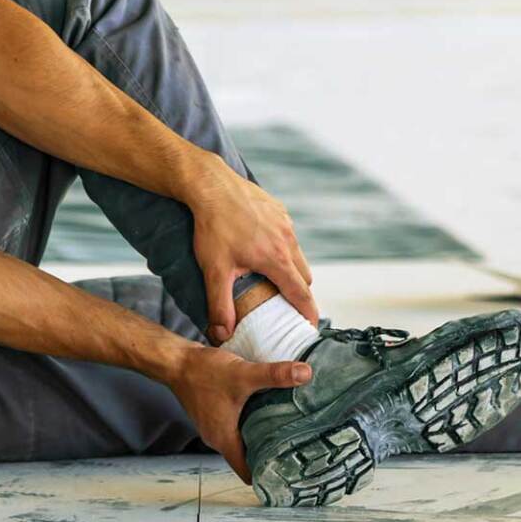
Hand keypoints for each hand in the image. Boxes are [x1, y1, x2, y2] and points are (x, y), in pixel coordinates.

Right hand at [165, 346, 310, 482]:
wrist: (176, 361)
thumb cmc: (202, 373)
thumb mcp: (243, 375)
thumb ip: (275, 375)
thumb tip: (305, 374)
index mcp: (224, 440)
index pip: (248, 472)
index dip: (268, 476)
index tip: (290, 473)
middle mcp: (218, 438)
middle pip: (248, 458)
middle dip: (270, 454)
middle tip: (297, 449)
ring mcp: (214, 426)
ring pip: (242, 440)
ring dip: (260, 436)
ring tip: (287, 429)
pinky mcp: (213, 413)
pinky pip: (236, 426)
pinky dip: (250, 422)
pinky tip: (265, 408)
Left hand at [188, 164, 316, 343]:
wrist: (210, 185)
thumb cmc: (212, 228)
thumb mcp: (213, 271)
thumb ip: (219, 306)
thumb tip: (222, 336)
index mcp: (276, 259)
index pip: (301, 294)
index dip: (308, 314)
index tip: (310, 328)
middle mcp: (287, 240)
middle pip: (304, 276)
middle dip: (298, 292)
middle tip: (284, 304)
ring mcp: (285, 223)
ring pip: (298, 254)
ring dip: (290, 268)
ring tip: (270, 277)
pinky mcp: (279, 210)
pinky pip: (288, 235)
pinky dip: (282, 247)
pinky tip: (260, 247)